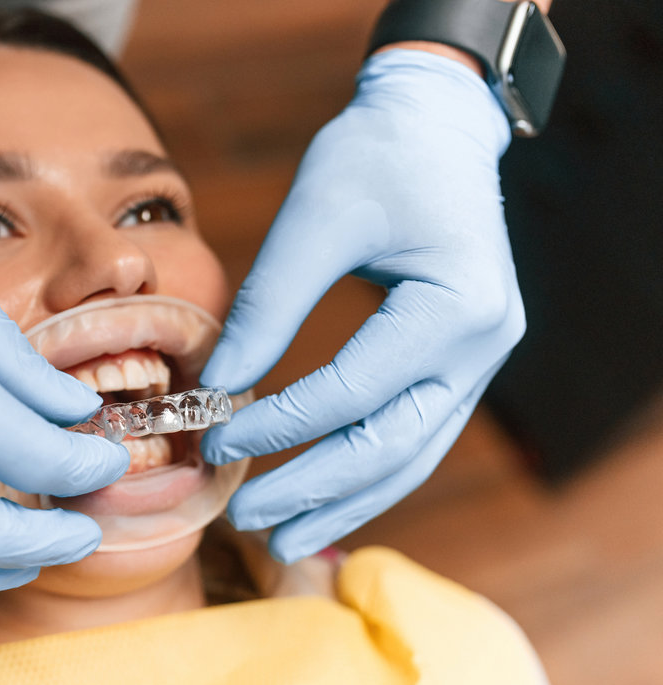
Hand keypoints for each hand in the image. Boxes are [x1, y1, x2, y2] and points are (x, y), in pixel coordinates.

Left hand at [200, 51, 522, 561]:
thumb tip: (219, 387)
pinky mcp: (460, 362)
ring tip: (284, 541)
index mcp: (456, 307)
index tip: (219, 440)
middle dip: (314, 490)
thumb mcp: (315, 217)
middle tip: (246, 521)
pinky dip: (367, 473)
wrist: (435, 123)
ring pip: (411, 456)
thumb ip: (269, 305)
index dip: (282, 425)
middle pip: (392, 446)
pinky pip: (414, 435)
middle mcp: (483, 346)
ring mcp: (480, 360)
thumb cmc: (375, 155)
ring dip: (345, 502)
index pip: (354, 391)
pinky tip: (324, 501)